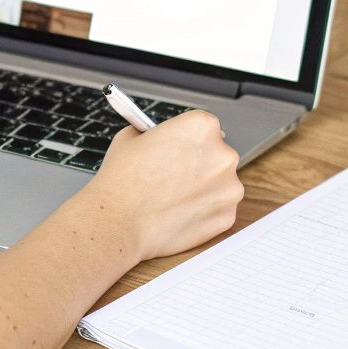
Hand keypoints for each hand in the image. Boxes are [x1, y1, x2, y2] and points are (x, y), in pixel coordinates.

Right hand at [80, 110, 243, 262]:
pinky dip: (203, 212)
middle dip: (199, 163)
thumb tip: (165, 136)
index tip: (179, 149)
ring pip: (220, 183)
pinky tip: (179, 213)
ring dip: (204, 188)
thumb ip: (157, 133)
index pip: (204, 127)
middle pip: (216, 154)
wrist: (118, 222)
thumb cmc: (122, 180)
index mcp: (202, 126)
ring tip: (173, 197)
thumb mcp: (133, 136)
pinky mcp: (227, 216)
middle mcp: (223, 154)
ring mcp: (229, 187)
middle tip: (175, 176)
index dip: (188, 139)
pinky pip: (219, 209)